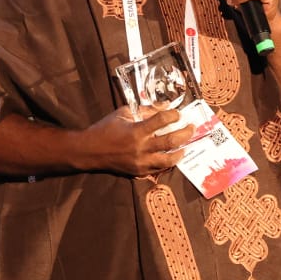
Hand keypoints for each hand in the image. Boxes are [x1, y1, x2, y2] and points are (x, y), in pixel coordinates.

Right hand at [79, 105, 193, 175]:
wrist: (89, 151)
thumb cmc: (105, 128)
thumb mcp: (123, 113)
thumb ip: (145, 109)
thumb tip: (165, 106)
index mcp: (136, 130)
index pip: (162, 120)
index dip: (173, 115)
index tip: (178, 113)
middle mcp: (140, 148)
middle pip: (171, 141)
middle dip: (185, 133)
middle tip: (191, 128)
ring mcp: (140, 162)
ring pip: (168, 160)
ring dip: (180, 152)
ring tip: (186, 146)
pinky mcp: (138, 172)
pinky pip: (158, 170)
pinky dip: (167, 163)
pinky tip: (172, 157)